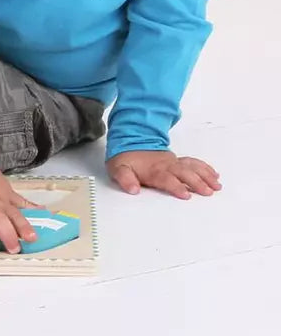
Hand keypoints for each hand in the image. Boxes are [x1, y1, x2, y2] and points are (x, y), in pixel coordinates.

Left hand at [107, 150, 221, 198]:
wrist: (130, 142)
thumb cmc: (126, 160)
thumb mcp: (118, 169)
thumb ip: (125, 179)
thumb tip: (133, 190)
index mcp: (153, 170)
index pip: (166, 179)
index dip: (175, 186)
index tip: (186, 194)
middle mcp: (166, 165)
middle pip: (183, 173)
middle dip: (196, 182)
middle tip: (208, 192)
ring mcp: (173, 162)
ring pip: (191, 167)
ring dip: (204, 176)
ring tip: (216, 186)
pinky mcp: (177, 160)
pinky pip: (193, 162)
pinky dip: (205, 168)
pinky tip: (215, 175)